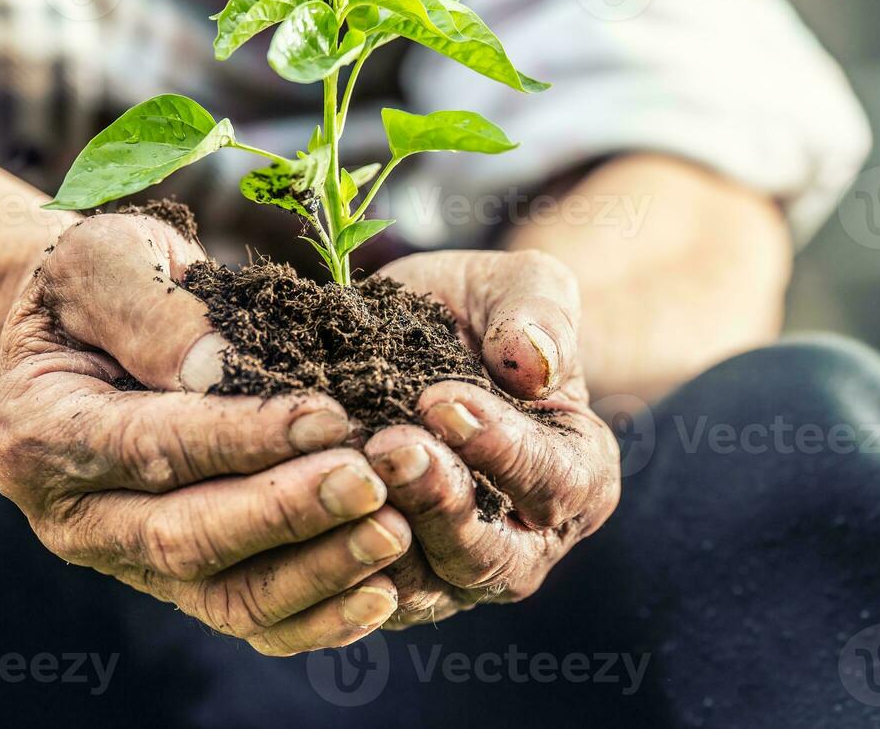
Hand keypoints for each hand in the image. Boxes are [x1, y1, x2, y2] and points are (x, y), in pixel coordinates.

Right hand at [0, 213, 409, 654]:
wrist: (92, 328)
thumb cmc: (104, 284)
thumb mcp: (105, 262)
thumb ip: (153, 312)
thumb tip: (218, 367)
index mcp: (38, 433)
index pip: (149, 447)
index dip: (241, 437)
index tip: (330, 416)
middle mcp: (75, 517)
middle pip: (186, 539)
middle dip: (287, 514)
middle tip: (374, 485)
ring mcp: (131, 561)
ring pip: (226, 597)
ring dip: (318, 571)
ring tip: (395, 532)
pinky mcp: (186, 582)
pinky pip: (254, 618)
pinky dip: (321, 615)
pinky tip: (385, 591)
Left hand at [364, 250, 620, 626]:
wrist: (415, 337)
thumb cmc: (484, 312)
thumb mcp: (523, 286)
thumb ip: (540, 314)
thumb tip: (535, 364)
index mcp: (582, 478)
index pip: (554, 483)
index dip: (500, 448)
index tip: (439, 400)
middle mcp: (528, 545)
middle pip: (489, 557)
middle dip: (437, 503)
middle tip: (388, 445)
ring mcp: (456, 575)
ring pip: (421, 586)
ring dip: (377, 534)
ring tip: (338, 470)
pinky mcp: (390, 584)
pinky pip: (358, 594)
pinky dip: (329, 558)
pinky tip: (297, 505)